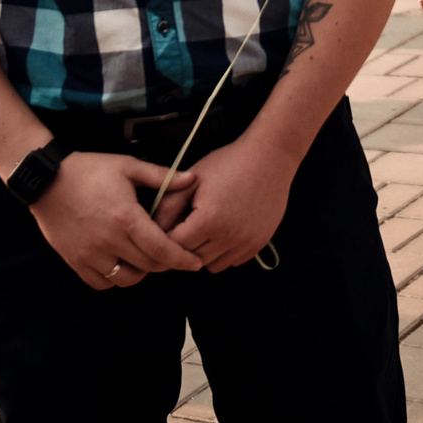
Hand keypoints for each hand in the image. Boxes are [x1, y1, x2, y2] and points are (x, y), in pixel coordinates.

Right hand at [29, 150, 204, 288]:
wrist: (47, 179)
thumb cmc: (89, 169)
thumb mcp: (127, 166)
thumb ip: (161, 176)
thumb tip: (192, 178)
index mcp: (126, 218)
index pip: (162, 248)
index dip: (182, 259)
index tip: (195, 263)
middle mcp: (109, 241)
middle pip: (148, 266)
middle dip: (166, 264)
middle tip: (173, 256)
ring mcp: (90, 254)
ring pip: (126, 279)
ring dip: (142, 272)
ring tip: (146, 258)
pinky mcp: (75, 261)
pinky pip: (101, 282)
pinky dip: (115, 279)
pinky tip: (121, 263)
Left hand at [162, 132, 299, 272]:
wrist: (270, 156)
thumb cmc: (230, 163)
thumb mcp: (193, 178)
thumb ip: (169, 204)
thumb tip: (152, 226)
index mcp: (209, 220)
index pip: (175, 246)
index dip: (166, 238)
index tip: (166, 228)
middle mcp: (229, 236)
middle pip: (192, 259)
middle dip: (183, 247)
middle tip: (183, 228)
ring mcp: (246, 242)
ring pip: (213, 266)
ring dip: (204, 253)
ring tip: (205, 230)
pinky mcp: (259, 243)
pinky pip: (233, 261)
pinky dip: (224, 252)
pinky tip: (223, 231)